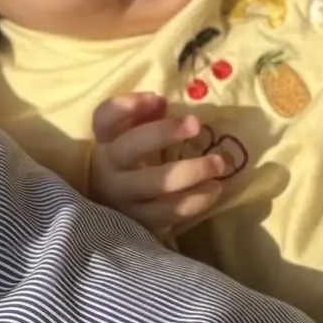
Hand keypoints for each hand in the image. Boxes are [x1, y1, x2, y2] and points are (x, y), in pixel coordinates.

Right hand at [90, 92, 242, 239]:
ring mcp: (124, 200)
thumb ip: (143, 118)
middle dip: (164, 133)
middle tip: (196, 124)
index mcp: (105, 144)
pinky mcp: (142, 223)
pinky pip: (171, 212)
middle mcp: (108, 170)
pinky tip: (214, 189)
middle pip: (131, 148)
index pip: (104, 118)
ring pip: (156, 184)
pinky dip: (196, 200)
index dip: (127, 105)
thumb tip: (162, 102)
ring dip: (191, 172)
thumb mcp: (128, 142)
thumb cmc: (127, 170)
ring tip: (217, 163)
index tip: (157, 98)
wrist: (113, 218)